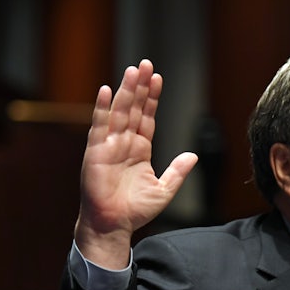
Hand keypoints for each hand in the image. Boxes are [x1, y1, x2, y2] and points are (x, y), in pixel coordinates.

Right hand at [74, 59, 197, 267]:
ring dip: (125, 91)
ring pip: (119, 112)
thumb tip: (193, 155)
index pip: (147, 117)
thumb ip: (178, 171)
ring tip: (133, 70)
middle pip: (133, 108)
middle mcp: (124, 143)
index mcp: (140, 149)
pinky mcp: (96, 152)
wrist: (114, 225)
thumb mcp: (164, 190)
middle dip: (140, 86)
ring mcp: (109, 145)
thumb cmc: (135, 210)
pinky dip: (103, 108)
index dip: (152, 98)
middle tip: (146, 64)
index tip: (158, 78)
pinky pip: (99, 126)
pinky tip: (107, 91)